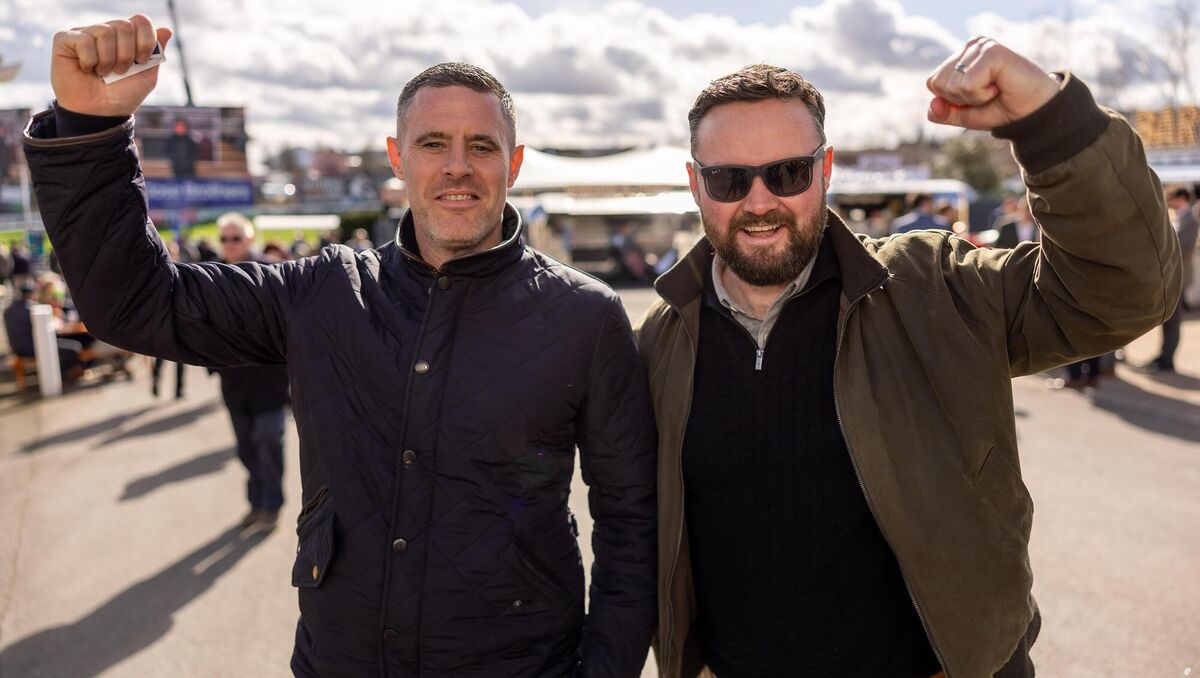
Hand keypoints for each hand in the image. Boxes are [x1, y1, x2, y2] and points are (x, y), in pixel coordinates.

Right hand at [51, 15, 171, 116]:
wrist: (99, 114)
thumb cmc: (121, 96)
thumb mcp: (147, 77)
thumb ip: (157, 53)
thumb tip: (167, 29)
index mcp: (127, 37)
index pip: (141, 21)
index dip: (145, 40)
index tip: (142, 61)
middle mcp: (106, 31)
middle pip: (124, 25)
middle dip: (126, 54)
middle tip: (120, 71)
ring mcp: (85, 33)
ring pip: (104, 31)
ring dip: (108, 59)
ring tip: (102, 73)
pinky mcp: (65, 39)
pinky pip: (83, 40)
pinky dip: (89, 60)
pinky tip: (86, 69)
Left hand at [926, 37, 1059, 129]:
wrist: (1032, 113)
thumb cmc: (1001, 108)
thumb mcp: (965, 114)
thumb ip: (944, 112)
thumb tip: (931, 106)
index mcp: (961, 56)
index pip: (933, 83)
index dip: (951, 100)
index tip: (976, 97)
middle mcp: (970, 46)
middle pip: (938, 83)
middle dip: (961, 99)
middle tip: (987, 94)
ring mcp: (981, 46)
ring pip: (952, 85)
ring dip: (974, 98)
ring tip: (995, 89)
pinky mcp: (992, 51)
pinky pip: (968, 85)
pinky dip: (982, 95)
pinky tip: (999, 86)